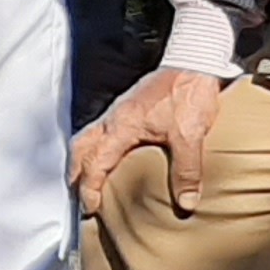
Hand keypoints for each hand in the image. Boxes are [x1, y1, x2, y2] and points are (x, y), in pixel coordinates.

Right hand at [71, 65, 226, 221]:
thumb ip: (187, 170)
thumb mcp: (190, 135)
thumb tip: (186, 202)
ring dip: (82, 160)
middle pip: (80, 149)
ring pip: (86, 138)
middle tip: (80, 197)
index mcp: (121, 127)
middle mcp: (113, 119)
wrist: (194, 62)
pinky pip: (99, 131)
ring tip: (86, 180)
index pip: (94, 163)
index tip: (91, 208)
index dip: (89, 188)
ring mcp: (117, 111)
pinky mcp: (127, 108)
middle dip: (75, 175)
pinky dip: (95, 148)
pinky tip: (108, 157)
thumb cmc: (188, 93)